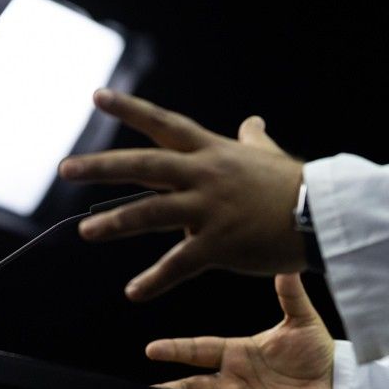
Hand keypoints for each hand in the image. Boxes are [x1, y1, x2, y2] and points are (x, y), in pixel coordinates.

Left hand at [59, 89, 306, 299]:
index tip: (98, 96)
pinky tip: (134, 292)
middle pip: (145, 165)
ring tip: (87, 232)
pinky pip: (179, 263)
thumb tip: (252, 123)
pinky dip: (154, 280)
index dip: (131, 110)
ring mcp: (210, 208)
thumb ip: (253, 140)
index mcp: (213, 152)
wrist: (322, 214)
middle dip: (102, 166)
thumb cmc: (296, 185)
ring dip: (116, 222)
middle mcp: (206, 174)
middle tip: (66, 169)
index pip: (165, 125)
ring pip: (152, 212)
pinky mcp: (220, 243)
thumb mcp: (269, 155)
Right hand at [148, 273, 336, 388]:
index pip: (201, 349)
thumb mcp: (302, 320)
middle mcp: (237, 376)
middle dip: (171, 387)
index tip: (152, 348)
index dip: (177, 348)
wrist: (338, 385)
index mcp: (241, 352)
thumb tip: (285, 265)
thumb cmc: (319, 352)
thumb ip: (290, 294)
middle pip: (194, 383)